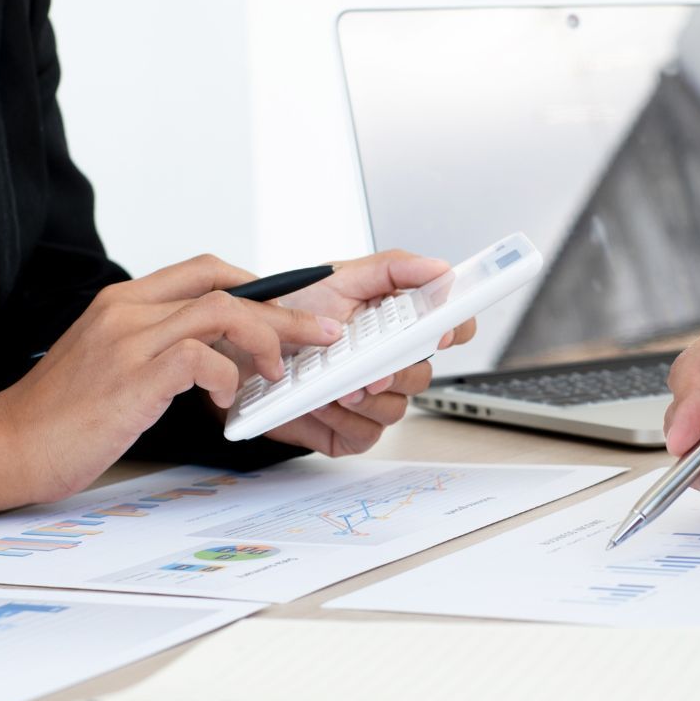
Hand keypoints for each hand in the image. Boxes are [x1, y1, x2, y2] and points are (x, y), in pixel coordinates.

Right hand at [0, 255, 336, 509]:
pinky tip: (225, 400)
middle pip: (226, 285)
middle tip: (321, 333)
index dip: (258, 284)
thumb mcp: (116, 362)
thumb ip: (163, 344)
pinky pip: (201, 356)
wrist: (11, 445)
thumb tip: (221, 352)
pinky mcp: (133, 375)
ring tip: (278, 371)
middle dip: (285, 309)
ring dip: (266, 338)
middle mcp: (128, 310)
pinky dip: (227, 375)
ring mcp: (129, 339)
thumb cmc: (68, 413)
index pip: (205, 268)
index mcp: (125, 301)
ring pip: (223, 310)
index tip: (293, 305)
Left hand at [257, 250, 476, 456]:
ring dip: (367, 398)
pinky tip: (322, 401)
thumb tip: (438, 268)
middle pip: (423, 375)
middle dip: (399, 373)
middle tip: (374, 367)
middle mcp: (390, 363)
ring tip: (335, 384)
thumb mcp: (338, 277)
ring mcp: (373, 398)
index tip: (441, 332)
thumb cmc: (291, 314)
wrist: (244, 349)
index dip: (455, 330)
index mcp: (397, 324)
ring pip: (396, 408)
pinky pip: (366, 433)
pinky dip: (343, 419)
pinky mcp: (351, 430)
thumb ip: (392, 267)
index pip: (449, 328)